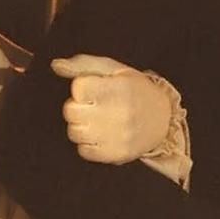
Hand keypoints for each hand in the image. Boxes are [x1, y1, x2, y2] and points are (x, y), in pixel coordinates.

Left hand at [53, 54, 174, 163]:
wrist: (163, 119)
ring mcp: (117, 136)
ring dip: (80, 125)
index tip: (92, 89)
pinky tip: (99, 134)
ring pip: (74, 132)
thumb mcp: (114, 69)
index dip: (81, 87)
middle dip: (76, 106)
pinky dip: (87, 143)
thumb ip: (84, 64)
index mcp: (118, 88)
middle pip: (71, 111)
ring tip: (95, 120)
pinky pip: (83, 151)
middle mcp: (119, 113)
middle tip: (91, 105)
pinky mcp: (116, 154)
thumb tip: (56, 65)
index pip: (78, 88)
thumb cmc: (135, 90)